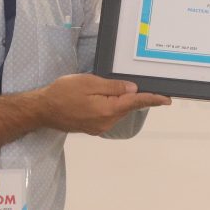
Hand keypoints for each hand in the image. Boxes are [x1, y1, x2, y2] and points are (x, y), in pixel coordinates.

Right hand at [39, 73, 170, 134]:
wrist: (42, 110)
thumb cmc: (64, 92)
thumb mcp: (89, 83)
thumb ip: (113, 86)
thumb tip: (132, 89)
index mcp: (108, 110)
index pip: (135, 103)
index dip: (152, 100)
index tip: (167, 99)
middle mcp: (106, 123)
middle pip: (126, 107)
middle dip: (131, 95)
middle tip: (126, 81)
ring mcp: (99, 127)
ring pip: (117, 111)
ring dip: (118, 100)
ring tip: (104, 88)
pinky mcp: (93, 127)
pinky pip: (108, 114)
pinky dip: (110, 105)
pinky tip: (100, 97)